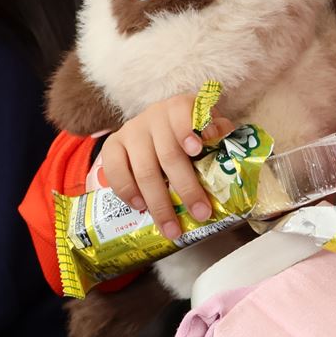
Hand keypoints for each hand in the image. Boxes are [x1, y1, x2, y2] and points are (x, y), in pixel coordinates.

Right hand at [91, 93, 235, 241]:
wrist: (154, 125)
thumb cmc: (187, 130)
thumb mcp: (206, 125)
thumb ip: (217, 130)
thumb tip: (222, 136)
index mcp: (179, 108)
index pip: (182, 113)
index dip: (188, 131)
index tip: (197, 150)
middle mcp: (153, 117)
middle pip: (168, 154)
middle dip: (186, 187)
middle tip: (201, 213)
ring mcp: (131, 131)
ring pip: (144, 170)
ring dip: (159, 204)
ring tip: (172, 229)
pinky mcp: (113, 145)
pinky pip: (115, 171)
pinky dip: (127, 191)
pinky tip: (141, 207)